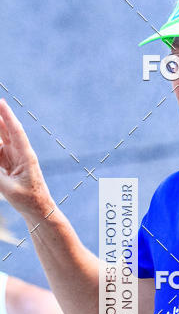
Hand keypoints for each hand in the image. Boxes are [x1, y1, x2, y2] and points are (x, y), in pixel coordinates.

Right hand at [0, 99, 53, 220]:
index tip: (1, 102)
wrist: (39, 210)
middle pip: (6, 132)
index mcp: (26, 157)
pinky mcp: (9, 165)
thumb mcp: (9, 189)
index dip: (8, 116)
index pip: (15, 132)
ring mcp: (14, 159)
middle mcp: (20, 154)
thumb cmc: (29, 200)